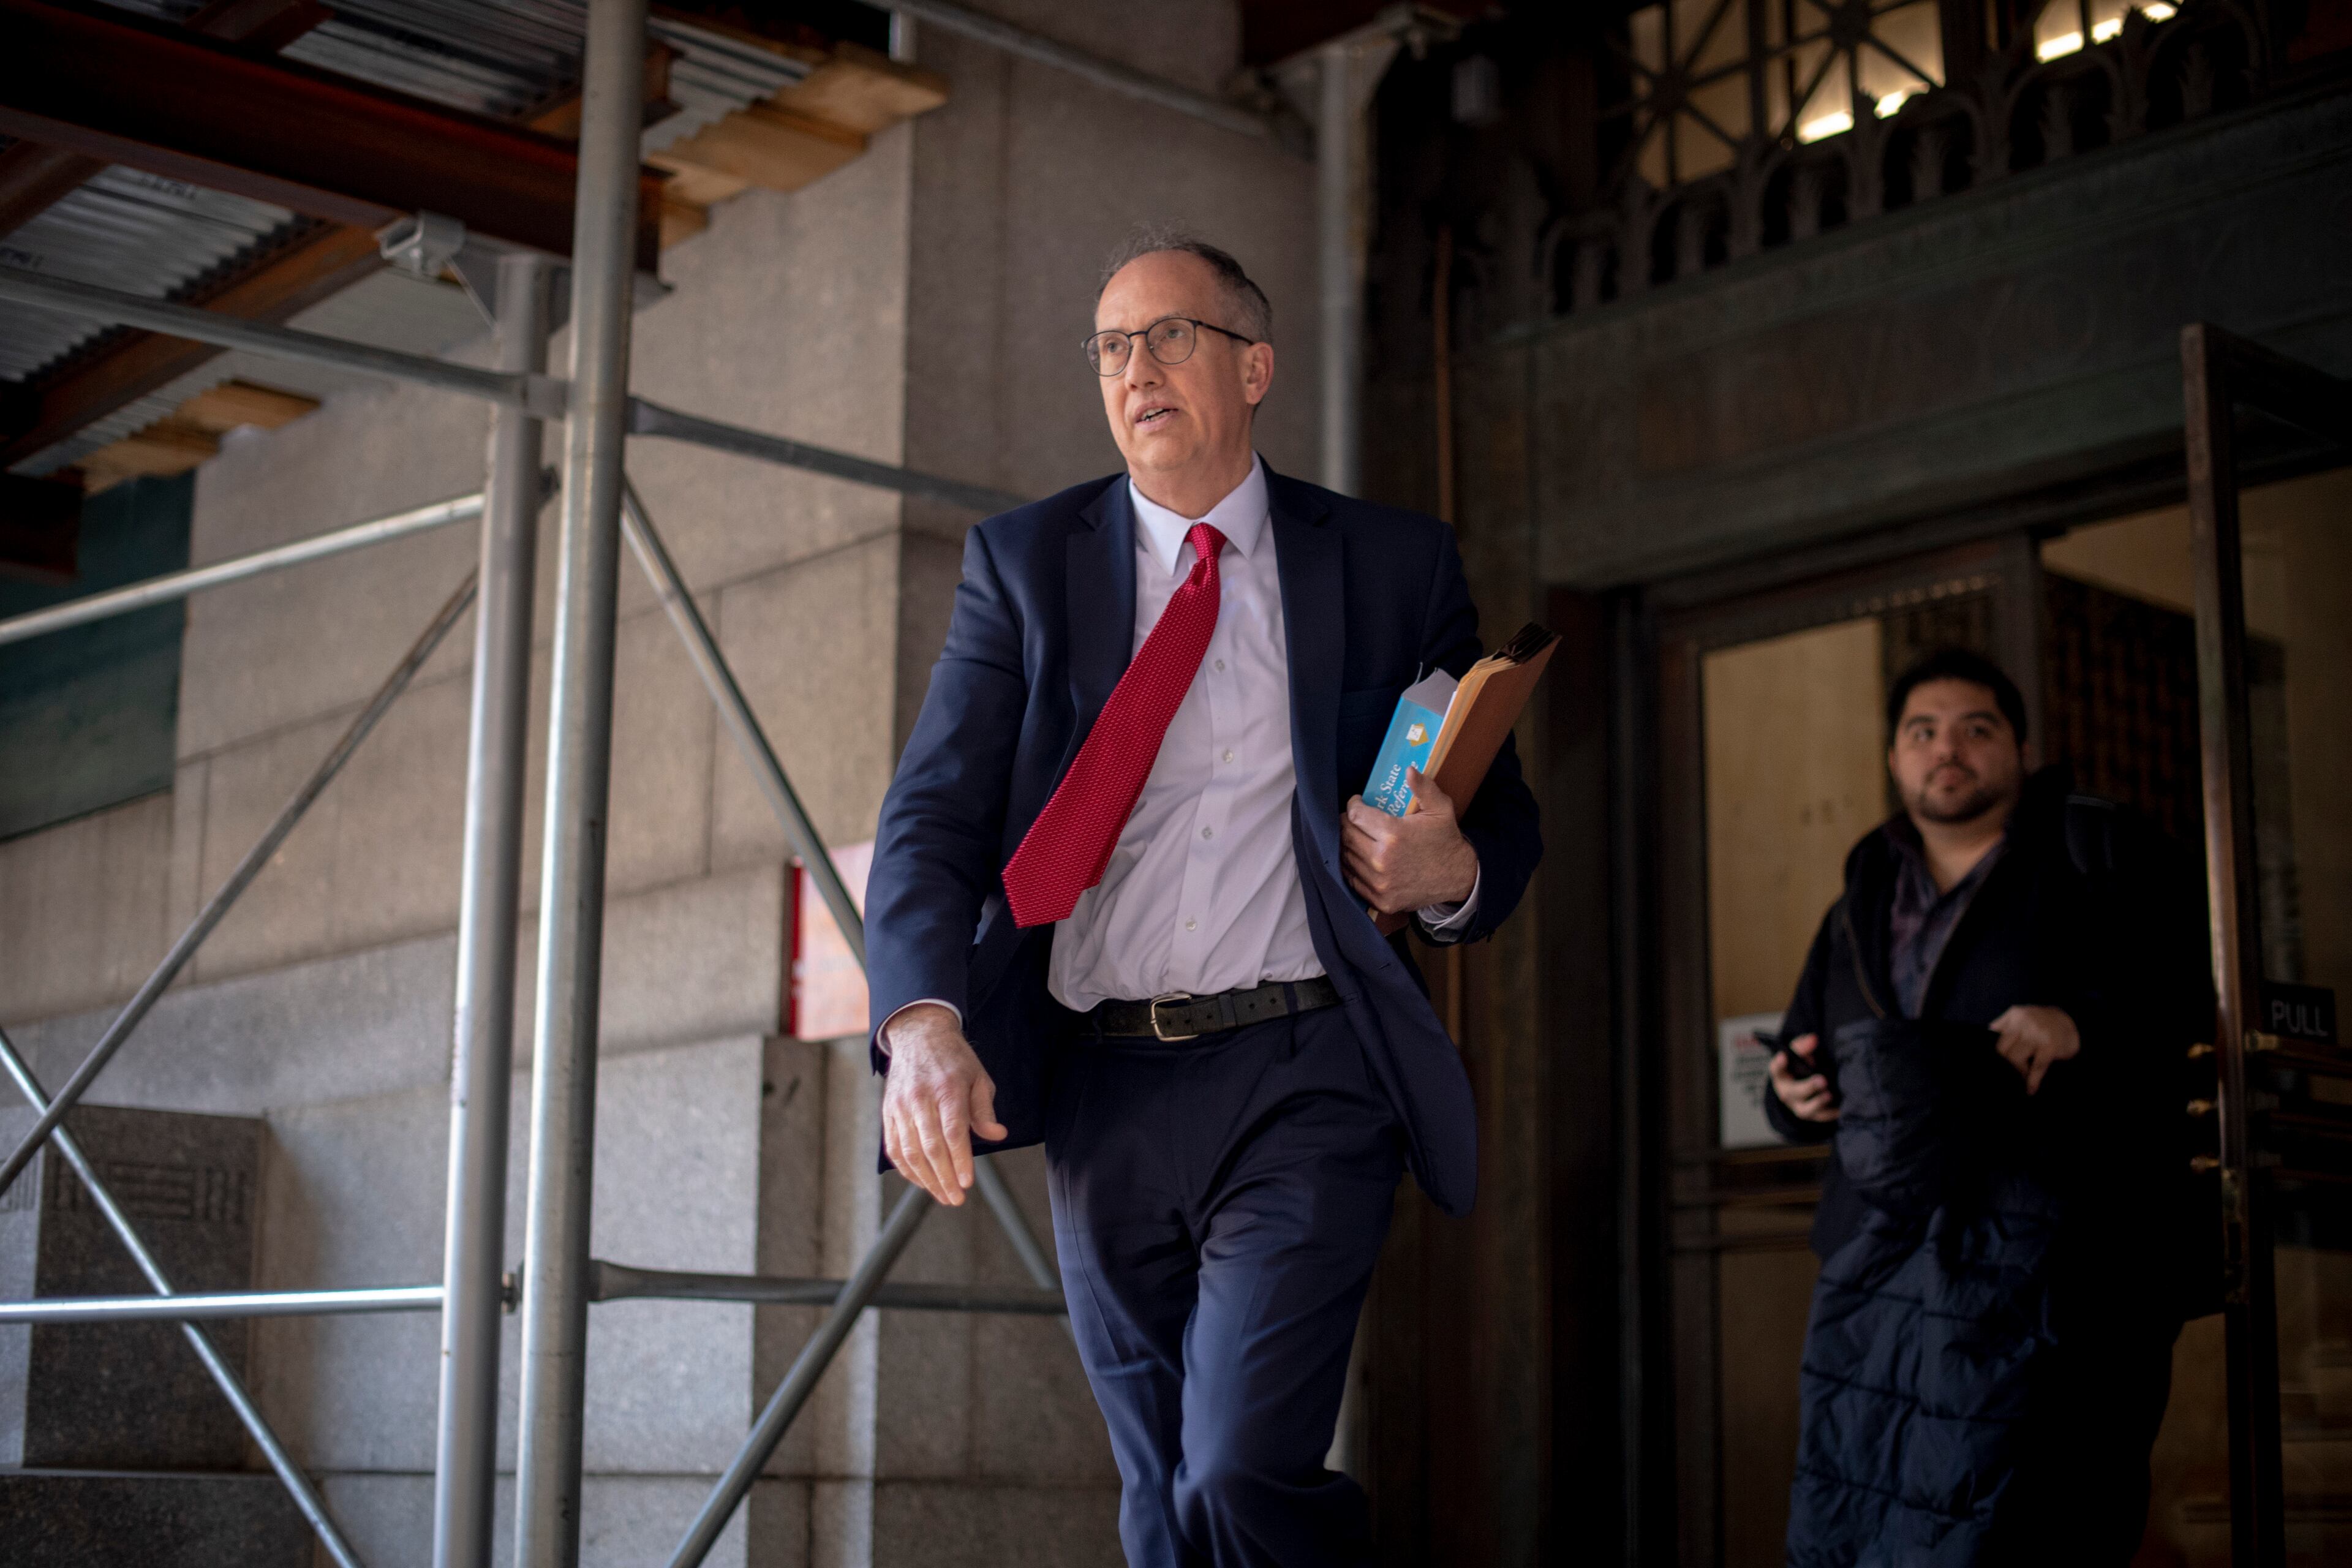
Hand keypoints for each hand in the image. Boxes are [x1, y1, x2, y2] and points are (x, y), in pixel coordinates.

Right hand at [880, 1004, 1006, 1205]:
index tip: (967, 1182)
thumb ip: (985, 1109)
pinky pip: (894, 1147)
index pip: (952, 1131)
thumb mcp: (978, 1077)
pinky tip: (922, 1181)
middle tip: (957, 1199)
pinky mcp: (888, 1112)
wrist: (918, 1035)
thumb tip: (997, 1136)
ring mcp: (900, 1106)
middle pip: (930, 1146)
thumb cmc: (954, 1060)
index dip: (960, 1160)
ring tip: (942, 1196)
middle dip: (944, 1178)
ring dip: (926, 1179)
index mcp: (947, 1088)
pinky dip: (906, 1169)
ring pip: (909, 1151)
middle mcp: (920, 1098)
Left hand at [1342, 767, 1477, 915]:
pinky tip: (1358, 857)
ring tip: (1354, 836)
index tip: (1357, 802)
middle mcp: (1382, 860)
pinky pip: (1352, 879)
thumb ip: (1423, 788)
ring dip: (1346, 844)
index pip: (1355, 815)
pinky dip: (1351, 866)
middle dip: (1346, 823)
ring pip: (1346, 857)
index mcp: (1393, 834)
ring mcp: (1379, 882)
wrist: (1457, 878)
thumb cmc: (1445, 840)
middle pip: (1346, 836)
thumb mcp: (1441, 809)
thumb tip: (1409, 769)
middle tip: (1352, 818)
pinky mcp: (1380, 899)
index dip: (1353, 805)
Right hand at [1768, 1034, 1839, 1122]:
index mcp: (1781, 1075)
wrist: (1803, 1084)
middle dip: (1808, 1086)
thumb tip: (1813, 1039)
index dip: (1779, 1063)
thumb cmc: (1800, 1066)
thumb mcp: (1799, 1053)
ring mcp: (1798, 1106)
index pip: (1776, 1069)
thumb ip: (1804, 1044)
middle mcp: (1787, 1093)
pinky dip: (1831, 1114)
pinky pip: (1821, 1117)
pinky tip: (1840, 1108)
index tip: (1783, 1056)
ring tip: (1829, 1094)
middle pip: (1793, 1092)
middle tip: (1822, 1080)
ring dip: (1818, 1103)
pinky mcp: (1813, 1115)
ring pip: (1805, 1110)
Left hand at [1990, 1005, 2079, 1094]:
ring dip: (2018, 1071)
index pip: (1993, 1035)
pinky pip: (2036, 1067)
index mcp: (2014, 1014)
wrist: (2075, 1024)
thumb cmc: (2043, 1025)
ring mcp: (2037, 1034)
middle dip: (2004, 1063)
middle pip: (2001, 1049)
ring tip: (2023, 1076)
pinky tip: (2030, 1090)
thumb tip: (1989, 1051)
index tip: (1992, 1063)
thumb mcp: (2023, 1019)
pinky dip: (2032, 1081)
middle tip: (2010, 1071)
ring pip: (2015, 1059)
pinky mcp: (2050, 1046)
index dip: (1992, 1052)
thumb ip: (2005, 1028)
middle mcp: (2024, 1022)